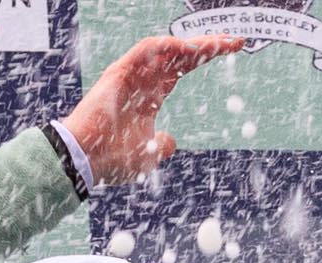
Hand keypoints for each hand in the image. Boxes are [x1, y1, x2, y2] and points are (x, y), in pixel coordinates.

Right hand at [60, 36, 241, 186]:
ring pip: (165, 50)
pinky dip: (165, 47)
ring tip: (217, 45)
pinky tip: (186, 48)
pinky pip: (144, 51)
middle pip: (179, 56)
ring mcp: (131, 75)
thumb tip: (171, 142)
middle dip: (207, 46)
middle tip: (235, 41)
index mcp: (150, 96)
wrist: (86, 161)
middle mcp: (142, 81)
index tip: (234, 51)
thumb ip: (161, 145)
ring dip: (191, 45)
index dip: (206, 58)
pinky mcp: (119, 72)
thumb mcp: (148, 155)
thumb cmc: (112, 159)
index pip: (183, 70)